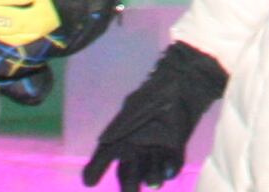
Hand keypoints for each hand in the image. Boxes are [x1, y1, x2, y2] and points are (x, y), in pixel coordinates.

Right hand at [82, 39, 226, 188]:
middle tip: (132, 190)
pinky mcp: (175, 147)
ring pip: (152, 173)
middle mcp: (138, 148)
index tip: (92, 182)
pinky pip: (172, 165)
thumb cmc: (147, 103)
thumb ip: (109, 145)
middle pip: (131, 175)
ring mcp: (157, 149)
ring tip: (155, 180)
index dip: (99, 172)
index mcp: (122, 141)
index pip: (109, 162)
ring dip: (152, 178)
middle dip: (131, 186)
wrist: (178, 87)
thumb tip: (90, 173)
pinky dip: (170, 169)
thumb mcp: (123, 122)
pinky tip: (168, 170)